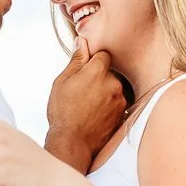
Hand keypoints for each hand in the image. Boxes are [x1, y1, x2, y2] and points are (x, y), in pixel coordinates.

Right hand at [45, 37, 125, 173]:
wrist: (73, 143)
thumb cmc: (63, 112)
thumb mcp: (62, 82)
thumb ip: (76, 60)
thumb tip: (81, 42)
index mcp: (98, 71)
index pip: (104, 54)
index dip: (94, 60)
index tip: (86, 68)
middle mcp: (114, 83)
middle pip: (111, 72)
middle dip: (100, 77)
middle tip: (85, 90)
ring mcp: (120, 99)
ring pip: (115, 87)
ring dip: (106, 91)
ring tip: (89, 104)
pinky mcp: (122, 114)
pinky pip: (118, 103)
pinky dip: (109, 105)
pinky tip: (96, 113)